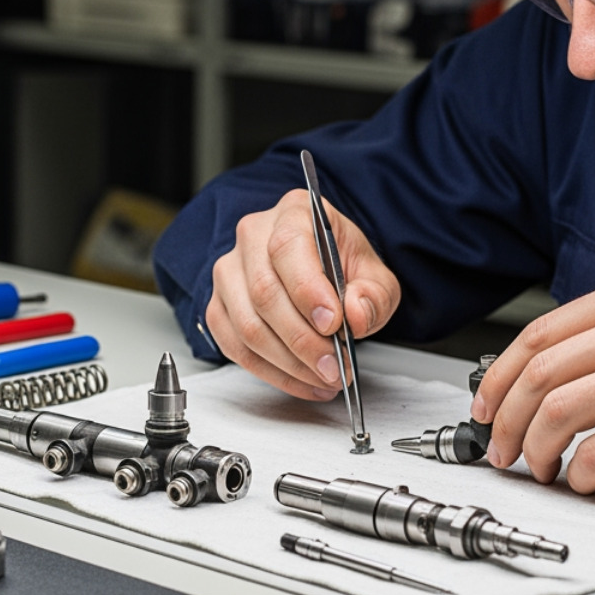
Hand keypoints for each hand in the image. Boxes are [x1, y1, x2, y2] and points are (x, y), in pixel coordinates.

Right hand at [206, 189, 400, 399]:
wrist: (319, 271)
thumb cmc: (341, 266)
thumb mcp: (374, 275)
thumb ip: (374, 294)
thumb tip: (355, 315)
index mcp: (294, 213)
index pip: (288, 247)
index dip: (308, 290)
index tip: (333, 323)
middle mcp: (252, 237)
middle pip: (265, 292)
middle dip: (302, 340)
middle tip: (333, 366)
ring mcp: (229, 273)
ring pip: (247, 325)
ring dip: (288, 363)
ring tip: (324, 378)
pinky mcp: (219, 306)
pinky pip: (235, 347)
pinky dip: (270, 372)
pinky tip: (301, 381)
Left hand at [472, 273, 594, 492]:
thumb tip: (533, 380)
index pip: (536, 335)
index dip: (498, 378)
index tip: (484, 406)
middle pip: (537, 373)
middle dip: (504, 419)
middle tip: (500, 448)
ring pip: (556, 412)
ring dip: (535, 449)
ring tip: (541, 467)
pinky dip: (578, 474)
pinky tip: (584, 479)